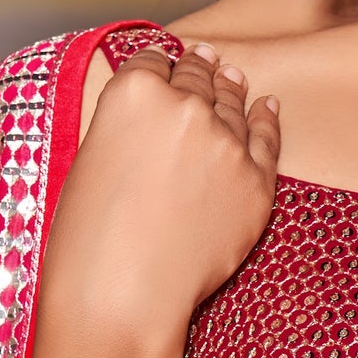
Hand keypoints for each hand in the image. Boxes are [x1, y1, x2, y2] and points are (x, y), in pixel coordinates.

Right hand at [38, 39, 280, 357]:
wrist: (122, 296)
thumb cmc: (89, 239)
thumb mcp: (91, 159)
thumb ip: (125, 126)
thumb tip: (150, 120)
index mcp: (134, 92)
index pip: (154, 61)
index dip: (160, 65)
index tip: (167, 65)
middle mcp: (186, 106)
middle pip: (198, 77)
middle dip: (199, 70)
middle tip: (206, 62)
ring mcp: (227, 143)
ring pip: (233, 103)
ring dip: (231, 91)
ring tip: (233, 80)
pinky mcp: (257, 181)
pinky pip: (268, 139)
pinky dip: (267, 120)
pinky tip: (267, 108)